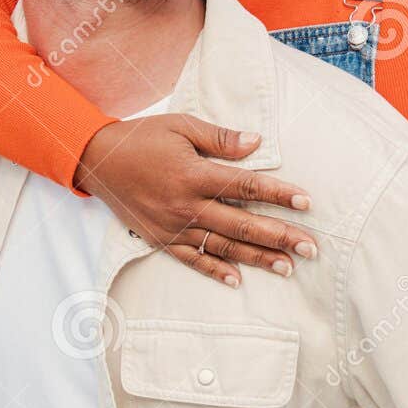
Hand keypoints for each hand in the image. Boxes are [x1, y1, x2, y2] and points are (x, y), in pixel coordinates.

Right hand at [74, 116, 317, 286]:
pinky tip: (237, 281)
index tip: (306, 202)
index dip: (278, 195)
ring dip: (256, 259)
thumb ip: (219, 138)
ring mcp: (173, 226)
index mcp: (194, 175)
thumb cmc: (142, 138)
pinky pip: (191, 259)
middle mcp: (186, 205)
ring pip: (223, 247)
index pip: (246, 187)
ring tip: (287, 268)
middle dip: (279, 237)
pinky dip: (214, 271)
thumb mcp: (181, 126)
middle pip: (242, 224)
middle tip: (311, 248)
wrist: (96, 160)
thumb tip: (257, 143)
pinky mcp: (161, 239)